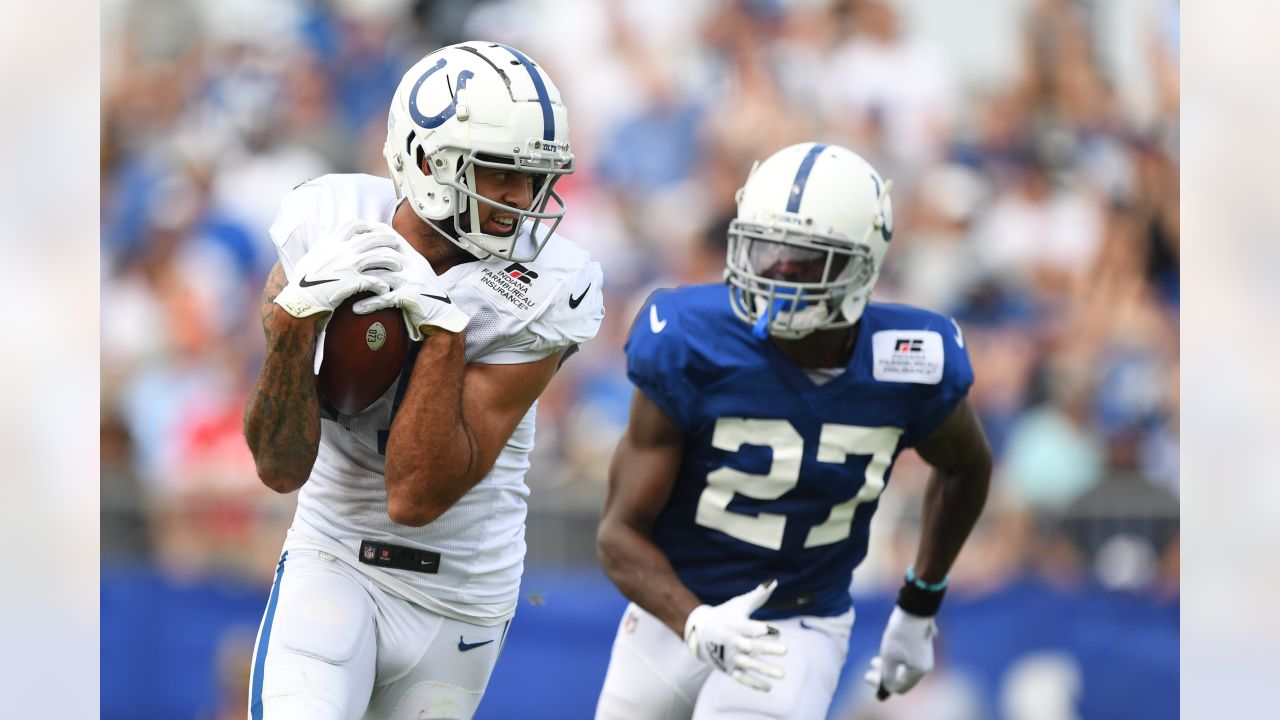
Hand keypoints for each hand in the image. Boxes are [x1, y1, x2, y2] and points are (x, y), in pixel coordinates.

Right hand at [274, 219, 401, 318]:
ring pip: (377, 257)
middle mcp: (340, 250)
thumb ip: (322, 248)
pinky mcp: (352, 282)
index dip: (367, 226)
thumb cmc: (302, 283)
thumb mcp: (310, 259)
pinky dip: (382, 284)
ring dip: (390, 261)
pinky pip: (374, 281)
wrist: (299, 301)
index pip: (352, 224)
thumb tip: (327, 239)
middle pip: (371, 238)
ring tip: (398, 266)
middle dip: (386, 240)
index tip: (375, 230)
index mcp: (330, 243)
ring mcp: (347, 266)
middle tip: (396, 244)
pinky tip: (385, 288)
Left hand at [354, 229, 469, 339]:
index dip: (371, 232)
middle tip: (340, 260)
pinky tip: (356, 308)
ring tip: (343, 284)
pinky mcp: (409, 296)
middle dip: (359, 255)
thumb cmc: (427, 293)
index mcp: (412, 255)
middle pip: (381, 252)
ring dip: (360, 279)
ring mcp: (411, 279)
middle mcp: (412, 264)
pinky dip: (369, 304)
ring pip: (381, 274)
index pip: (390, 235)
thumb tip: (382, 250)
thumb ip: (402, 259)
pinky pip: (385, 298)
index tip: (353, 234)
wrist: (444, 314)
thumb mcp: (418, 270)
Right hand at [683, 580, 787, 691]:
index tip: (776, 631)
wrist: (699, 633)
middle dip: (767, 649)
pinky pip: (742, 678)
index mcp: (734, 625)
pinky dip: (754, 683)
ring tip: (782, 674)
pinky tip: (769, 687)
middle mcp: (731, 642)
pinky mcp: (728, 669)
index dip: (762, 630)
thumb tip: (774, 582)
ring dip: (765, 670)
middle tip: (785, 650)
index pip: (748, 628)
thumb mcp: (738, 604)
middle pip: (751, 646)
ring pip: (748, 664)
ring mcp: (730, 657)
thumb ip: (757, 596)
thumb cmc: (725, 615)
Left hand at [864, 606, 936, 699]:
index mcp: (919, 671)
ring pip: (904, 668)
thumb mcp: (889, 658)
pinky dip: (896, 659)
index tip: (867, 676)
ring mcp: (924, 655)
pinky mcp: (921, 645)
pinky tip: (885, 652)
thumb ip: (887, 677)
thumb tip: (885, 692)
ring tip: (873, 660)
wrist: (913, 609)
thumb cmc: (900, 634)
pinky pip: (908, 659)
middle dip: (884, 675)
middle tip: (868, 671)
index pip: (899, 688)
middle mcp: (925, 666)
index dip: (882, 685)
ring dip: (888, 666)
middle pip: (902, 678)